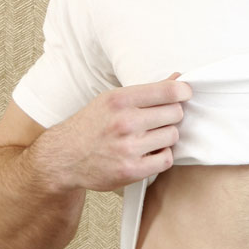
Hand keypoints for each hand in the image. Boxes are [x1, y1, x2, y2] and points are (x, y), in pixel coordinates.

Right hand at [44, 73, 191, 192]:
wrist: (64, 157)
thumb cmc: (91, 125)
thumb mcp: (112, 100)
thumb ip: (147, 91)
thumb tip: (179, 78)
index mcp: (119, 100)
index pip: (168, 91)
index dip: (183, 91)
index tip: (184, 94)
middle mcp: (124, 122)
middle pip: (175, 113)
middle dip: (171, 115)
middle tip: (159, 119)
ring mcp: (128, 148)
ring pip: (172, 136)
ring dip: (166, 136)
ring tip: (150, 137)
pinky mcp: (132, 170)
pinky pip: (166, 159)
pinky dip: (162, 155)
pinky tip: (150, 152)